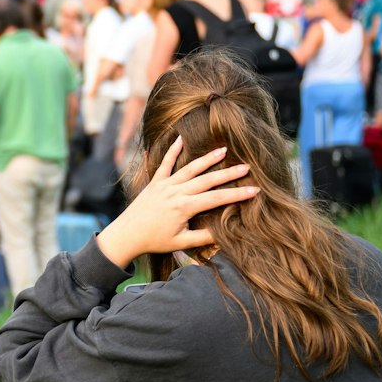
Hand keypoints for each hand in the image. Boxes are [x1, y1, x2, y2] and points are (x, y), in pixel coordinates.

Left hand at [96, 139, 257, 270]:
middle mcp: (176, 192)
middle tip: (246, 167)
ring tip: (224, 150)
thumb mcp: (182, 243)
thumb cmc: (155, 241)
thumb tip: (226, 233)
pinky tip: (181, 138)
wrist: (126, 235)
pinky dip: (172, 150)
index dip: (237, 194)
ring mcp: (165, 185)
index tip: (254, 190)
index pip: (217, 198)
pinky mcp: (154, 182)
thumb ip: (204, 237)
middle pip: (208, 180)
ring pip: (190, 168)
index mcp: (185, 207)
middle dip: (229, 173)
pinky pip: (165, 164)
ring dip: (207, 158)